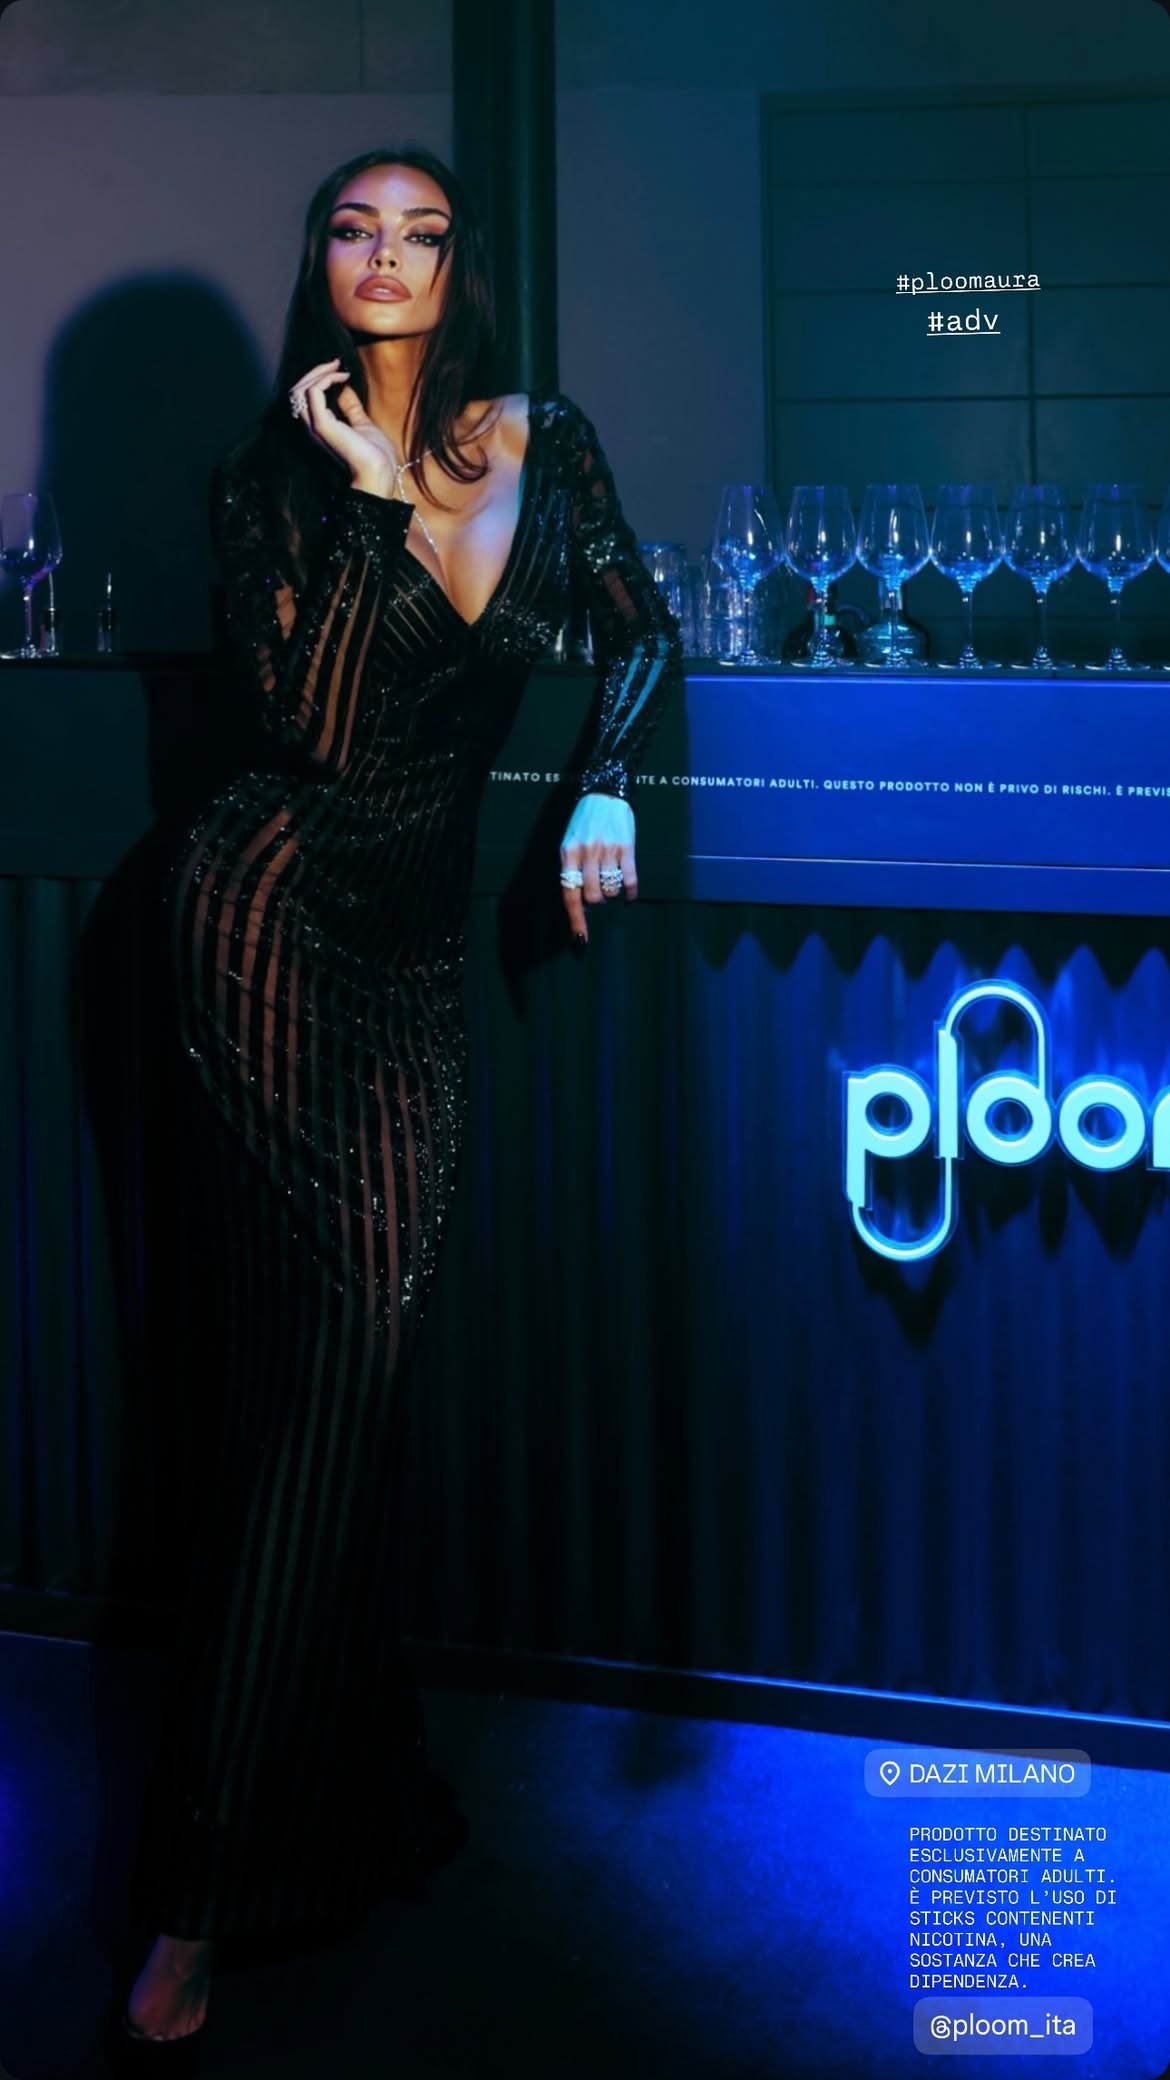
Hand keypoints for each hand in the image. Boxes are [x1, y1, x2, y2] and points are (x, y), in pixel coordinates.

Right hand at [289, 359, 401, 490]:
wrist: (380, 473)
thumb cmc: (375, 455)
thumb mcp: (362, 424)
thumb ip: (350, 407)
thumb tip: (344, 387)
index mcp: (319, 428)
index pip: (304, 397)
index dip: (317, 378)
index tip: (340, 369)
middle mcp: (312, 428)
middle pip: (297, 390)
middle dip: (315, 371)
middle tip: (337, 363)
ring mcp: (314, 427)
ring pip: (299, 389)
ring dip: (318, 373)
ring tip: (338, 368)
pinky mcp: (322, 425)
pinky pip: (313, 392)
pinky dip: (325, 379)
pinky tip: (342, 378)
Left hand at [559, 794, 636, 945]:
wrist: (605, 793)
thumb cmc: (585, 822)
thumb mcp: (570, 842)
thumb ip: (572, 869)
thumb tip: (580, 901)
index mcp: (568, 854)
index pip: (570, 893)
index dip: (576, 919)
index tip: (581, 938)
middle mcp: (586, 853)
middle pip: (592, 896)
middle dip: (597, 900)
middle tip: (600, 891)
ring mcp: (607, 850)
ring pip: (610, 889)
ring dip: (612, 892)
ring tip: (612, 881)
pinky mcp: (626, 847)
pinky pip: (629, 879)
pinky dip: (630, 891)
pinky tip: (629, 893)